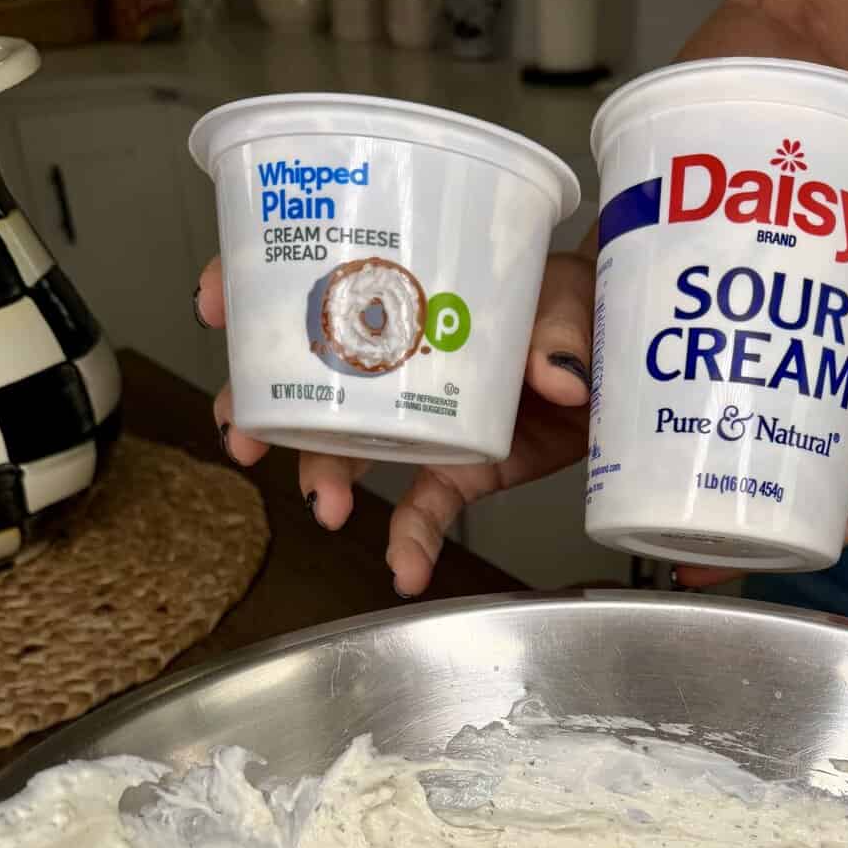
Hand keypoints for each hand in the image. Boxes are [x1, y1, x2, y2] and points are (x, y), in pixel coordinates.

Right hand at [194, 252, 594, 596]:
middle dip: (260, 408)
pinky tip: (404, 570)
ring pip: (347, 449)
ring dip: (319, 477)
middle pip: (308, 380)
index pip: (314, 277)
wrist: (628, 362)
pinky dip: (410, 543)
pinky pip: (422, 510)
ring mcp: (424, 417)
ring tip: (320, 507)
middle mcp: (402, 355)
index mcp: (409, 289)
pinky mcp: (460, 469)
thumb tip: (556, 371)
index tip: (219, 306)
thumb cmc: (589, 304)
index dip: (254, 288)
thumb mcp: (576, 295)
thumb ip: (563, 326)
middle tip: (243, 434)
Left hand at [677, 198, 847, 588]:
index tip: (699, 547)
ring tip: (674, 377)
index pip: (837, 514)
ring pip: (814, 395)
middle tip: (655, 449)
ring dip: (758, 389)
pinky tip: (749, 297)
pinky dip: (802, 320)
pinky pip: (841, 332)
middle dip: (739, 461)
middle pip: (803, 461)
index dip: (769, 537)